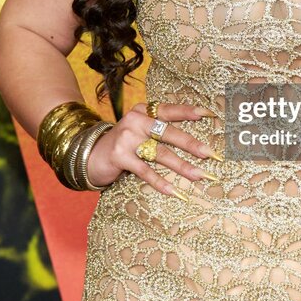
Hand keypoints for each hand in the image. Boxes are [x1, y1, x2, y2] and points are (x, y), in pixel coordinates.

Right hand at [85, 101, 221, 195]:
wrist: (90, 155)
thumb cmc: (123, 143)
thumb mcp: (139, 129)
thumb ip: (159, 128)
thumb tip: (193, 140)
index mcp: (143, 111)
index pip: (170, 110)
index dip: (189, 112)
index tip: (209, 114)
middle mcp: (136, 121)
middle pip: (169, 133)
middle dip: (192, 145)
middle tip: (210, 154)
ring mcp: (127, 138)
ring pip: (161, 153)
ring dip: (182, 166)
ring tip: (199, 175)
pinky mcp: (120, 156)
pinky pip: (145, 171)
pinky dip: (161, 182)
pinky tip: (174, 191)